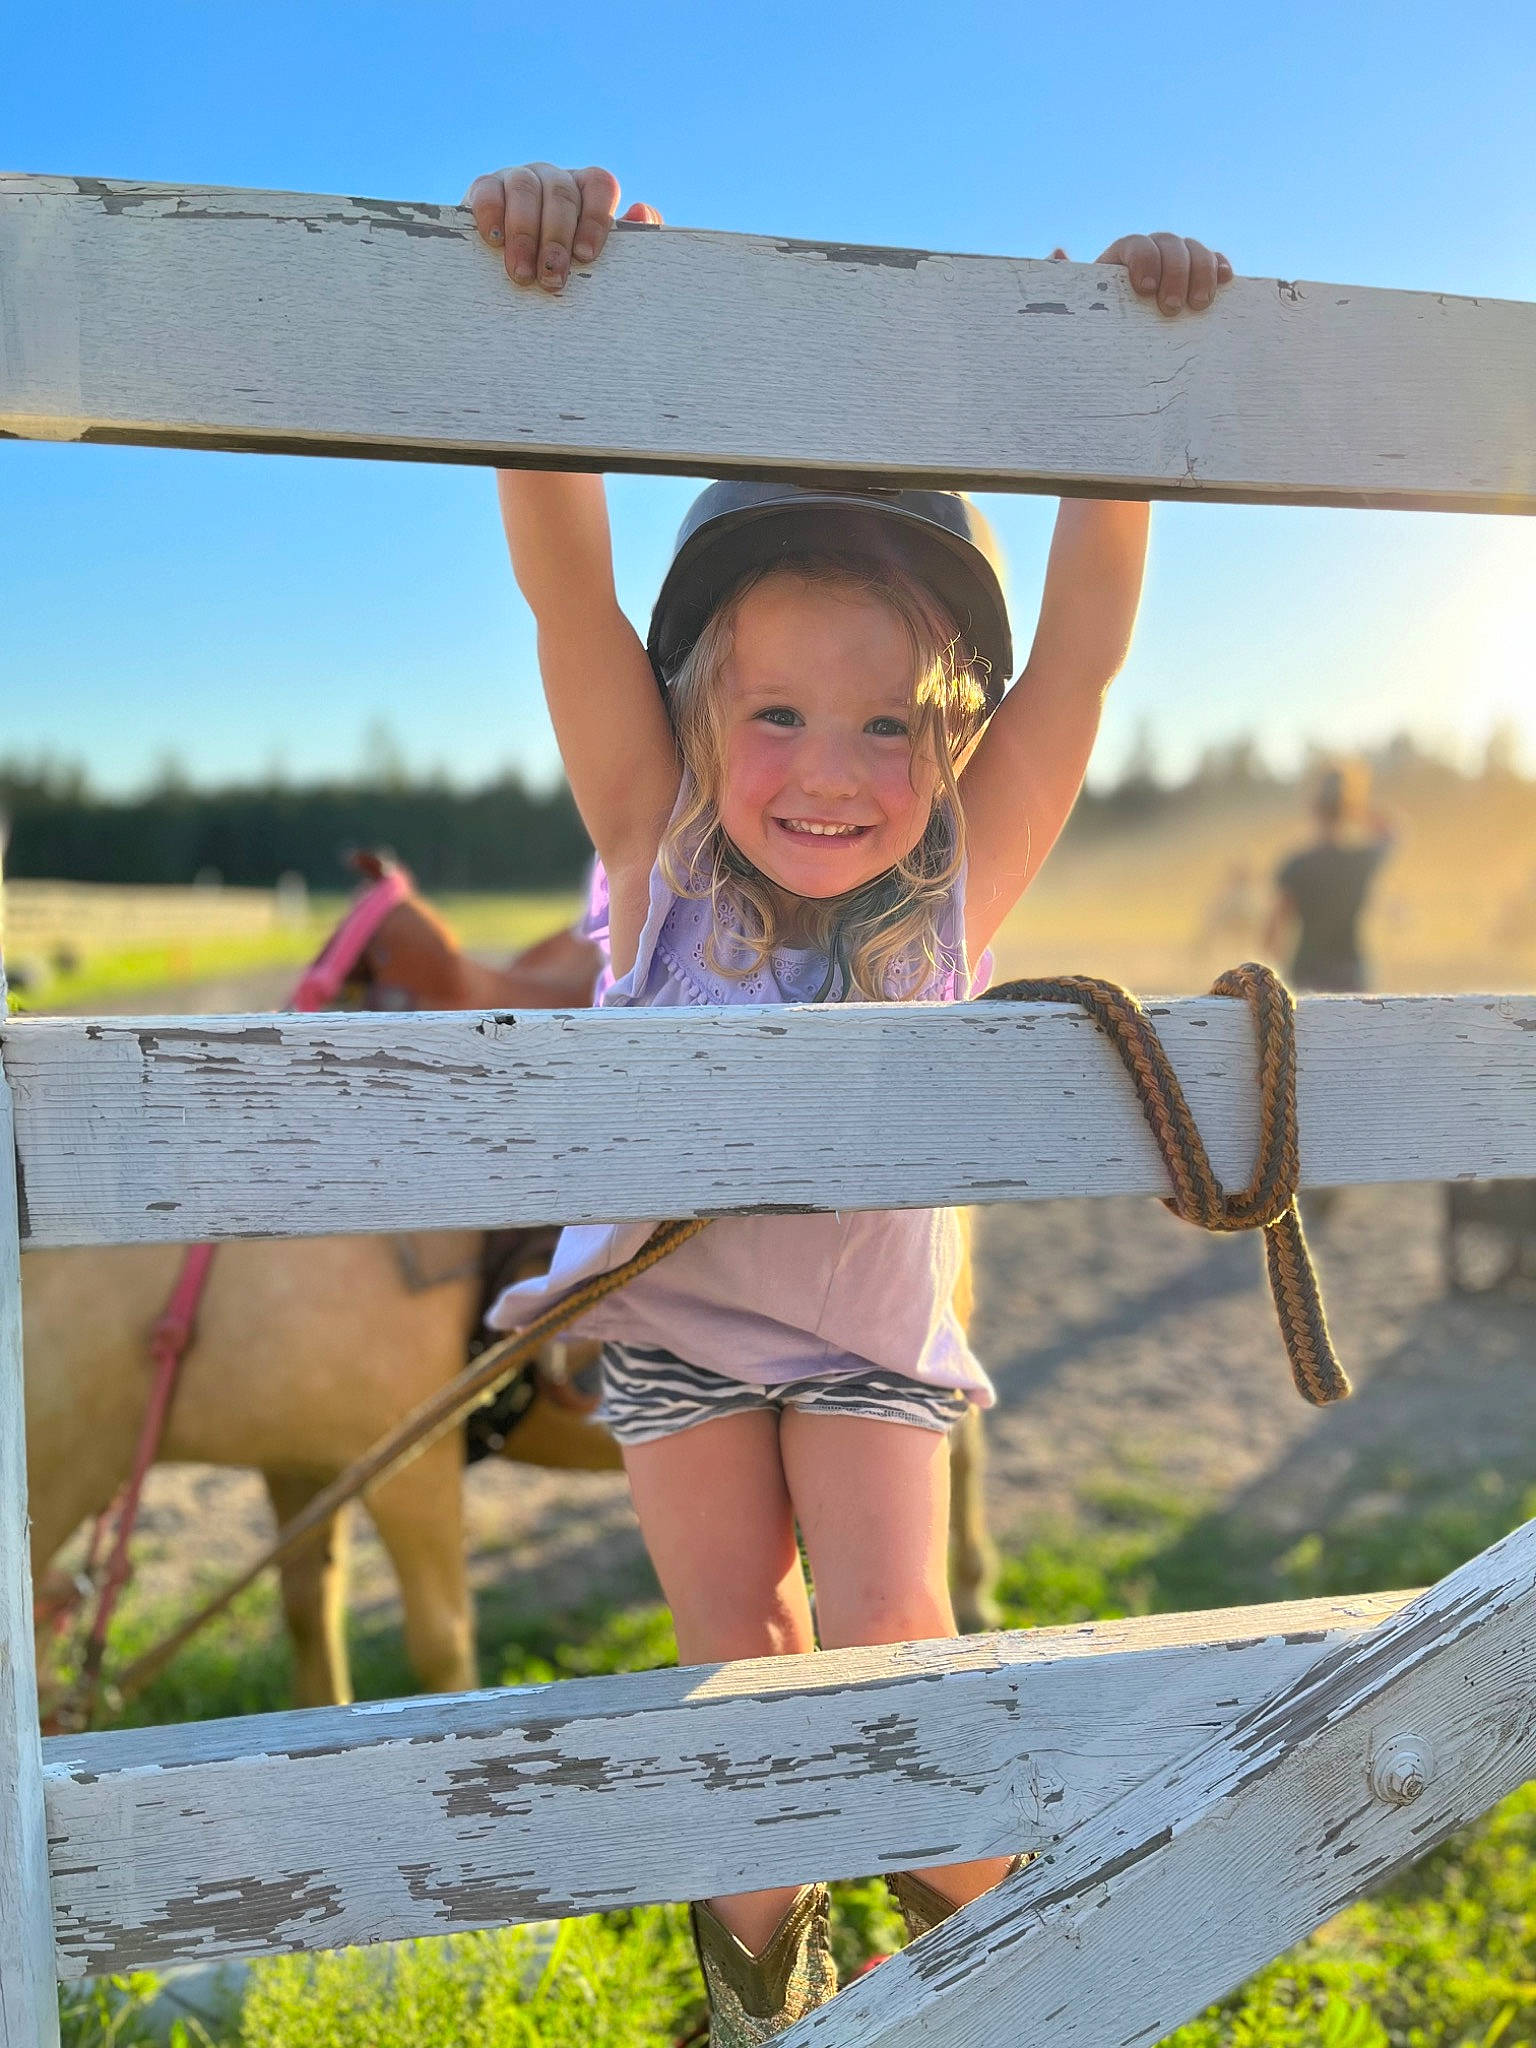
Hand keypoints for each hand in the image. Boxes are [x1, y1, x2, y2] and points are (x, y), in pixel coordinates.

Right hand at [464, 163, 661, 292]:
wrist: (508, 269)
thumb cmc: (561, 266)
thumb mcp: (595, 257)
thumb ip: (629, 238)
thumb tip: (642, 212)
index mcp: (584, 189)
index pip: (599, 184)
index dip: (595, 218)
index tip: (586, 257)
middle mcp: (553, 178)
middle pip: (561, 192)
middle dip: (557, 239)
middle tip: (552, 279)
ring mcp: (518, 178)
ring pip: (525, 190)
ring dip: (525, 235)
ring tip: (523, 274)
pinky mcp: (485, 188)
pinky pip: (488, 191)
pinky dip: (492, 214)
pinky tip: (495, 242)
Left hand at [1052, 235, 1231, 316]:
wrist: (1115, 346)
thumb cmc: (1093, 327)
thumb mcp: (1075, 308)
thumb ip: (1062, 283)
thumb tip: (1057, 252)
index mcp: (1120, 259)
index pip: (1136, 244)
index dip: (1144, 259)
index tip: (1145, 289)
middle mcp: (1151, 255)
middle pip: (1170, 243)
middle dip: (1176, 271)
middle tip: (1172, 308)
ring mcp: (1177, 264)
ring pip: (1195, 250)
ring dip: (1202, 272)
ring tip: (1199, 306)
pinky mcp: (1197, 279)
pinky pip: (1213, 262)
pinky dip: (1220, 267)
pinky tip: (1225, 281)